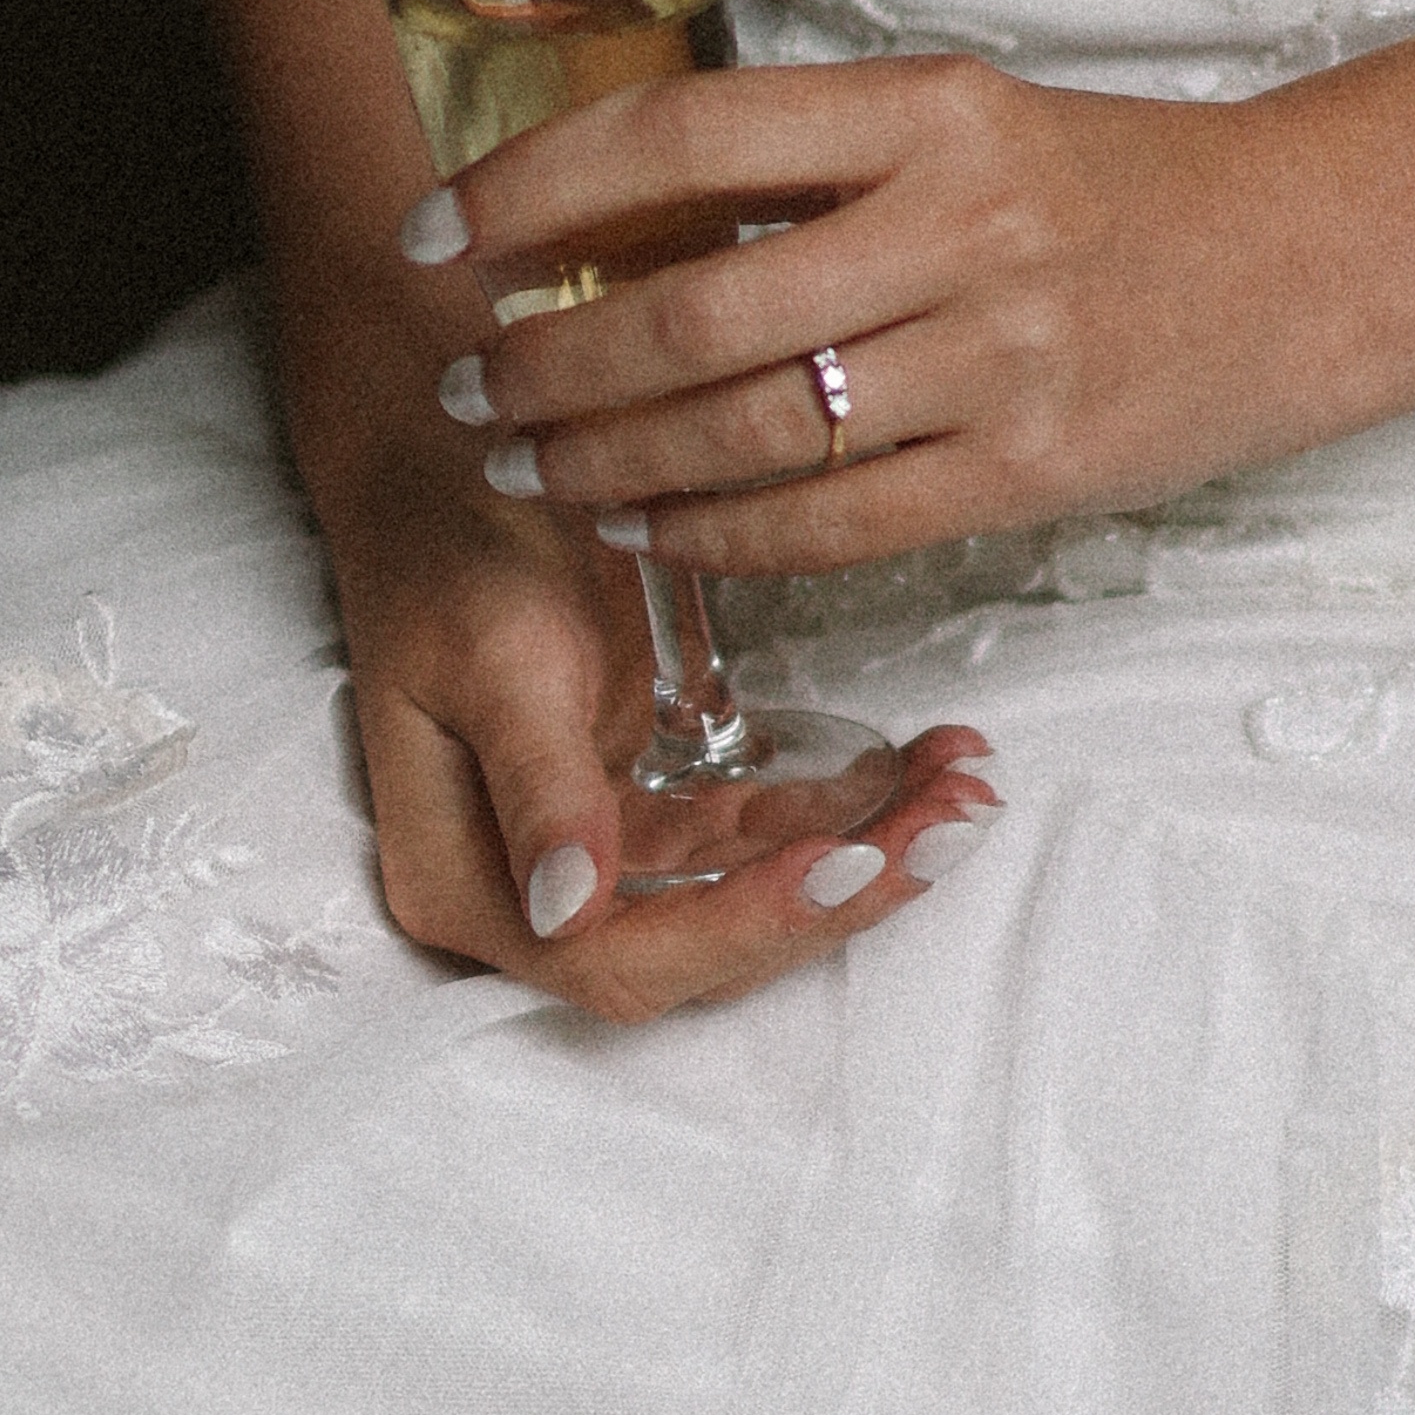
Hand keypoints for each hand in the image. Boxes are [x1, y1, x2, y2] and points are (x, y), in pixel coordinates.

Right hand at [299, 424, 997, 1024]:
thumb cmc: (449, 544)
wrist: (454, 455)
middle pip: (708, 946)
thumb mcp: (492, 653)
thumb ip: (537, 786)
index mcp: (467, 884)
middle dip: (840, 891)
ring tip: (965, 788)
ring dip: (867, 847)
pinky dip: (848, 802)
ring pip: (755, 890)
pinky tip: (925, 759)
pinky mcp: (658, 807)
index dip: (740, 927)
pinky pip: (765, 830)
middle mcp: (532, 895)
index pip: (618, 960)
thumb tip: (567, 908)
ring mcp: (603, 855)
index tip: (845, 862)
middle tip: (953, 821)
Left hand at [401, 52, 1336, 572]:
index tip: (437, 233)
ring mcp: (1000, 361)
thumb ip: (804, 161)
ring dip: (608, 460)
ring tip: (530, 462)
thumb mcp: (961, 121)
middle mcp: (960, 228)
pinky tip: (645, 527)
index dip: (535, 192)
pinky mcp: (1031, 474)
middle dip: (546, 361)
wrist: (1309, 260)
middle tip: (467, 387)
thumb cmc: (1106, 188)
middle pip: (693, 310)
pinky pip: (832, 524)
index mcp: (928, 110)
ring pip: (749, 431)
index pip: (682, 139)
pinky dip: (716, 535)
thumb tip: (597, 214)